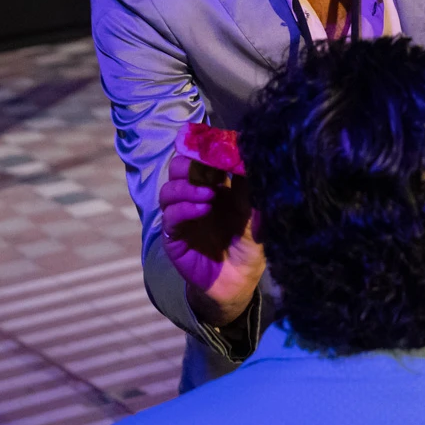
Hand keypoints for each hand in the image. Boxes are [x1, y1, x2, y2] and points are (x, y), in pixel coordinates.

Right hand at [160, 155, 264, 325]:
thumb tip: (253, 158)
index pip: (200, 157)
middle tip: (212, 170)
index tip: (216, 142)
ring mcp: (181, 215)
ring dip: (187, 186)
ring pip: (168, 189)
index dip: (204, 147)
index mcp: (215, 184)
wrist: (238, 282)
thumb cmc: (249, 245)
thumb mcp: (256, 215)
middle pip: (179, 166)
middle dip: (191, 163)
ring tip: (210, 194)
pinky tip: (203, 209)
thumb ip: (251, 189)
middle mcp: (194, 195)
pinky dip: (184, 208)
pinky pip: (170, 215)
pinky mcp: (173, 236)